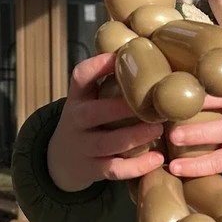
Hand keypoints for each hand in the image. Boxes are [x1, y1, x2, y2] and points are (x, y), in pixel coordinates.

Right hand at [46, 51, 165, 192]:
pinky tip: (158, 159)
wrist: (61, 161)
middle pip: (94, 112)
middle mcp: (75, 121)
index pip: (80, 77)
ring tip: (159, 128)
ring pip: (108, 143)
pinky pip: (115, 169)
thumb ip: (107, 80)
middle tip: (155, 103)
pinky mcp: (92, 170)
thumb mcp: (88, 100)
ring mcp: (83, 147)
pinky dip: (137, 166)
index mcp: (77, 98)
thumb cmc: (88, 123)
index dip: (99, 65)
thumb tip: (149, 51)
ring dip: (135, 136)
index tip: (121, 57)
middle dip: (123, 108)